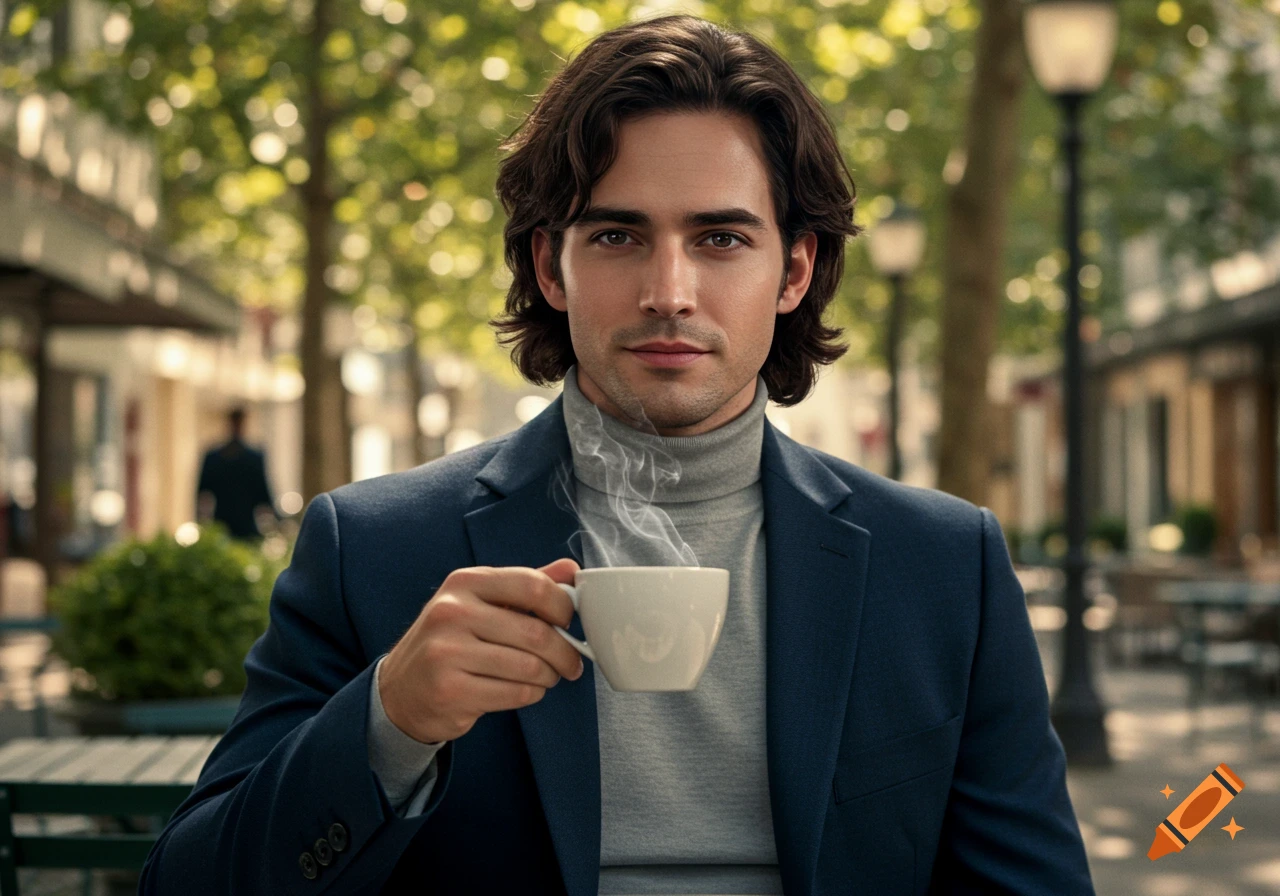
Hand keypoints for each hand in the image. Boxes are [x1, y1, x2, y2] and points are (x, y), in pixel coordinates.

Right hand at [378, 558, 583, 744]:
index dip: (562, 605)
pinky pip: (515, 693)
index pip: (533, 585)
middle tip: (570, 662)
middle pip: (537, 632)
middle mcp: (452, 612)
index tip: (569, 621)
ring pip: (530, 667)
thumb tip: (571, 569)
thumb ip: (525, 586)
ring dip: (549, 676)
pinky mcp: (451, 690)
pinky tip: (523, 690)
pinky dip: (531, 694)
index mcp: (465, 582)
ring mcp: (448, 652)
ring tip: (546, 677)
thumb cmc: (450, 642)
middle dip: (565, 652)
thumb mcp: (481, 603)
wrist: (400, 690)